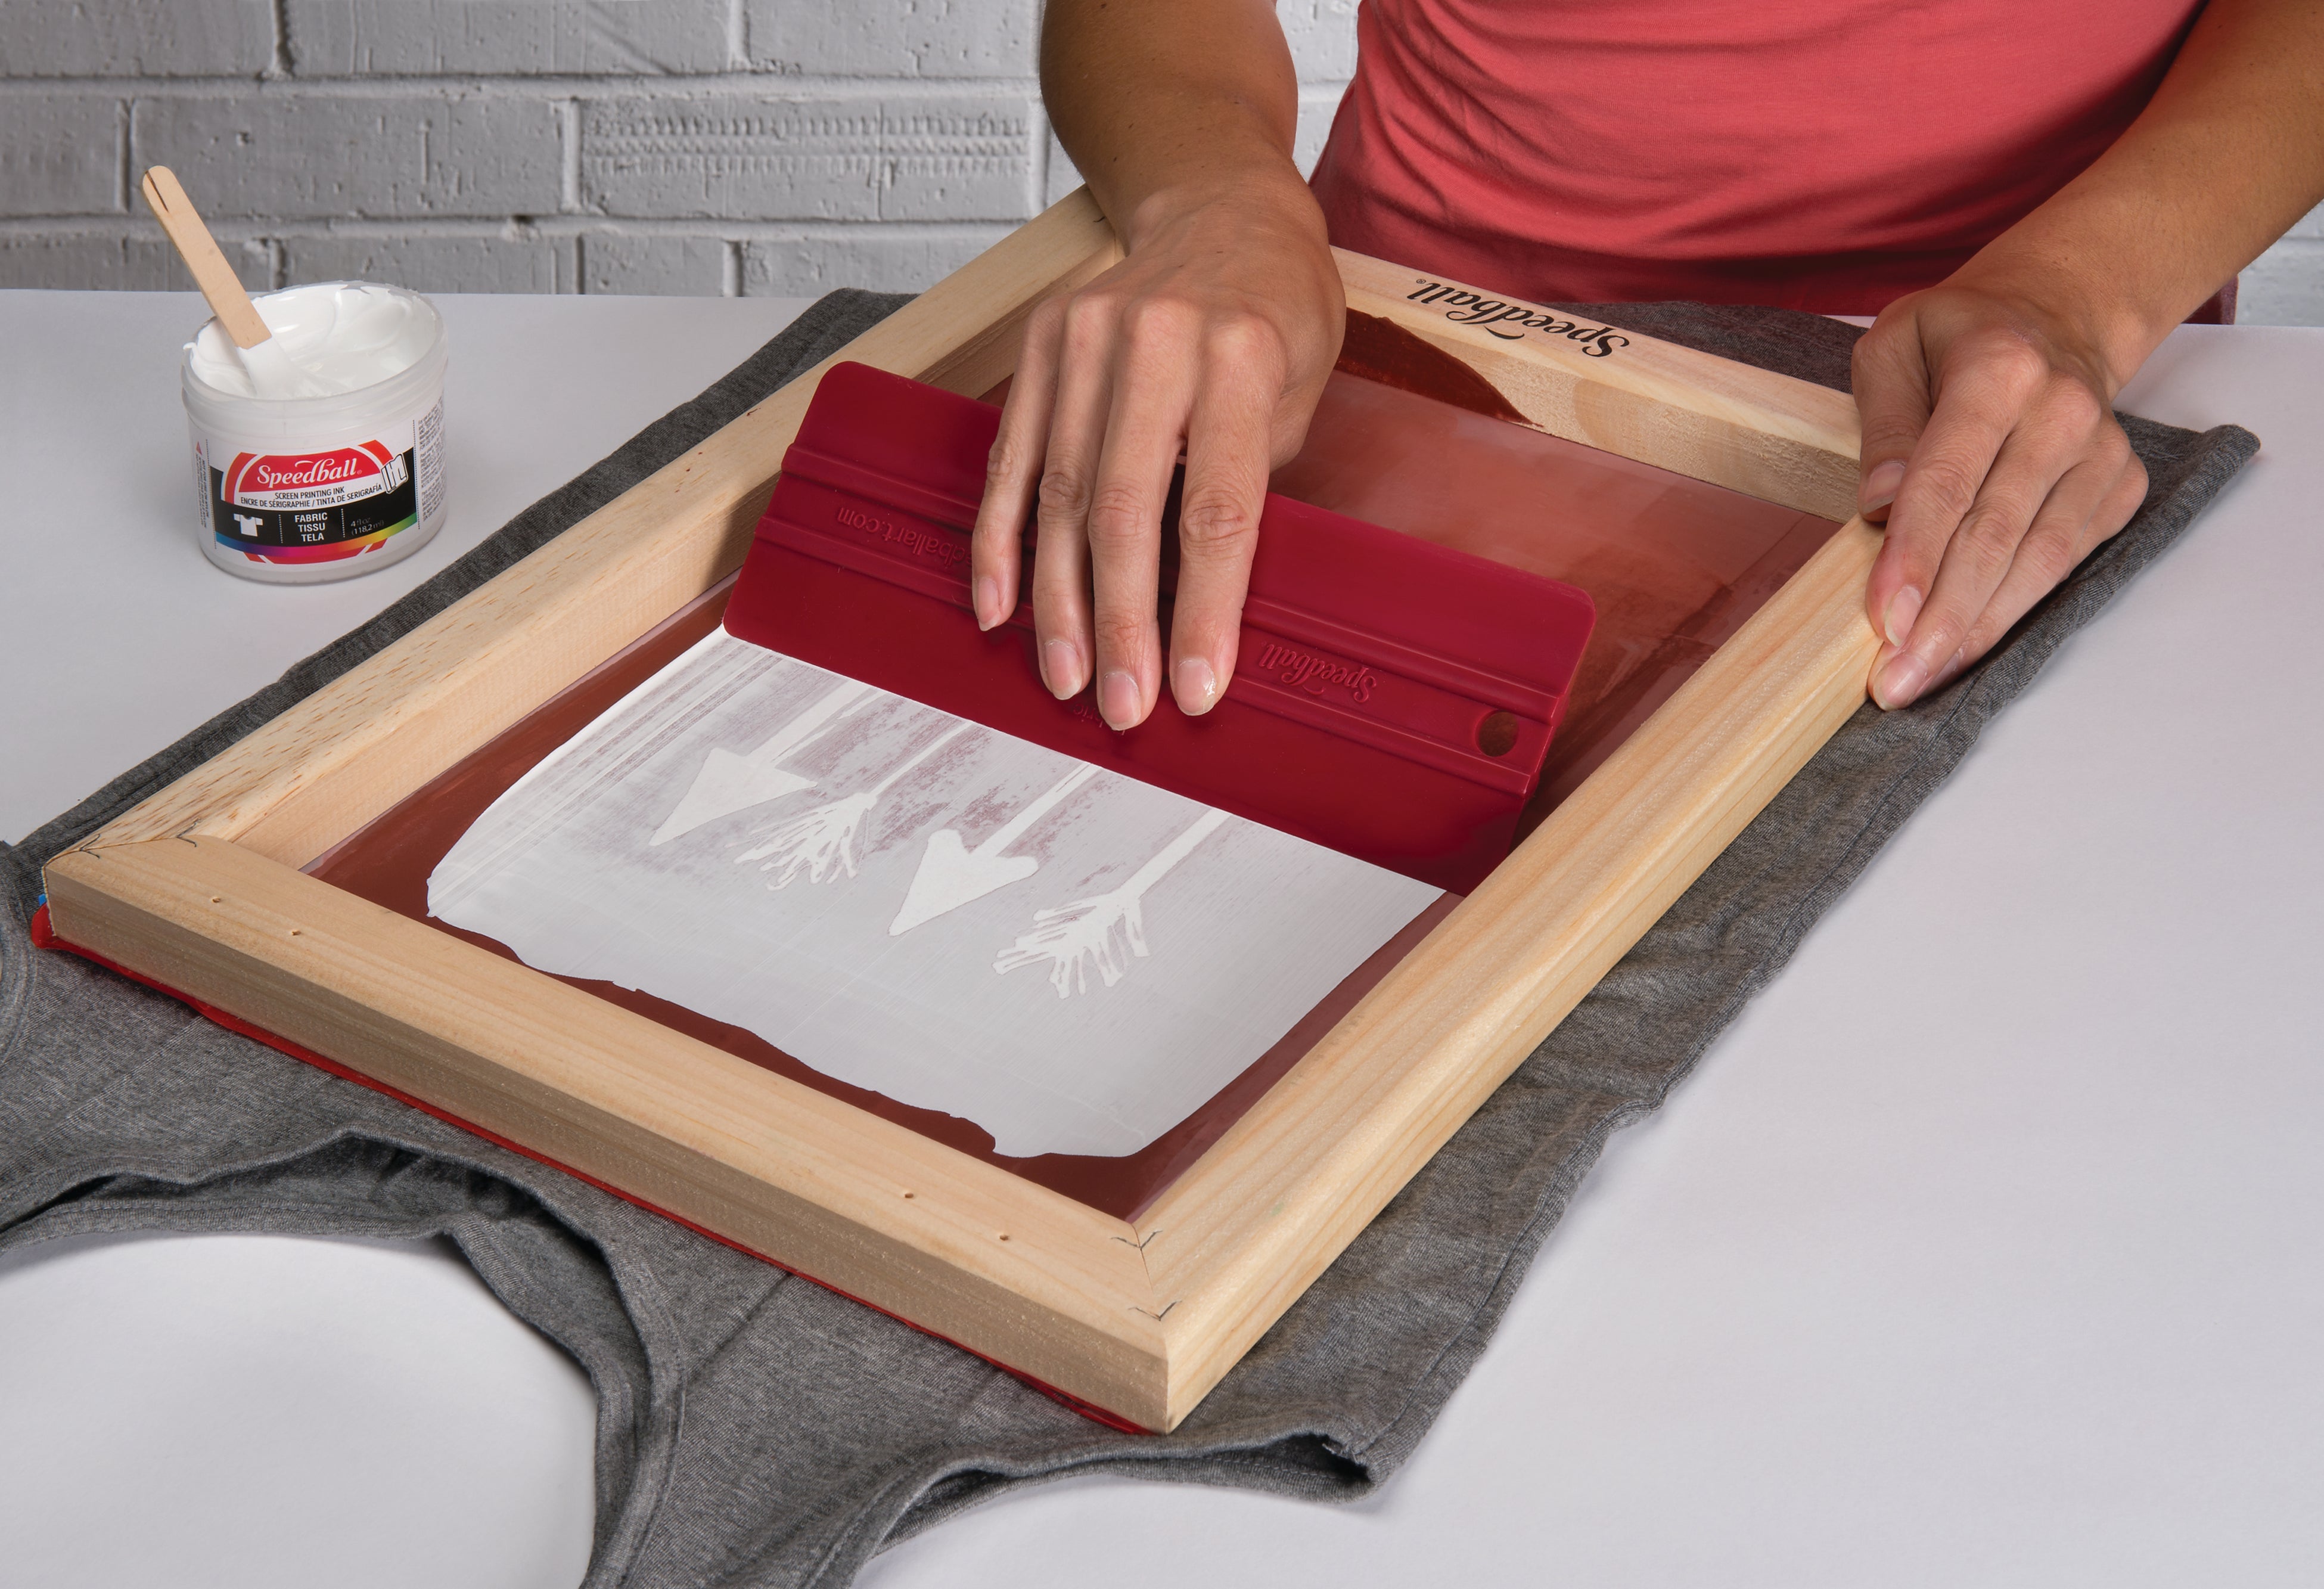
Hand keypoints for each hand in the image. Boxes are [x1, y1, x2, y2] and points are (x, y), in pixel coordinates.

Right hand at [969, 173, 1344, 728]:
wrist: (1220, 207)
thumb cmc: (1277, 308)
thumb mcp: (1301, 389)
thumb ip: (1252, 482)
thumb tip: (1204, 605)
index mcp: (1242, 355)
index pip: (1218, 510)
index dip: (1205, 610)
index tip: (1197, 688)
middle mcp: (1156, 342)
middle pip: (1126, 511)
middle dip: (1121, 625)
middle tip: (1123, 705)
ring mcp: (1084, 339)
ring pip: (1059, 497)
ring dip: (1057, 602)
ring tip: (1066, 678)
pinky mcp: (1037, 347)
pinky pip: (1010, 460)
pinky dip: (1000, 541)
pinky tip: (1000, 607)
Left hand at [1852, 280, 2149, 708]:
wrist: (2058, 313)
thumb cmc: (1958, 335)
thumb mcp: (1893, 346)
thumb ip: (1884, 422)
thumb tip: (1878, 503)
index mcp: (1999, 369)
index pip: (1948, 479)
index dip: (1914, 556)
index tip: (1882, 621)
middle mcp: (2062, 412)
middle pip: (1995, 534)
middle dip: (1942, 617)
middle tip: (1896, 680)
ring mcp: (2101, 452)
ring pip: (2037, 561)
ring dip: (1979, 628)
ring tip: (1924, 677)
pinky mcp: (2119, 487)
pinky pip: (2066, 562)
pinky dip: (2016, 609)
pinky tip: (1969, 644)